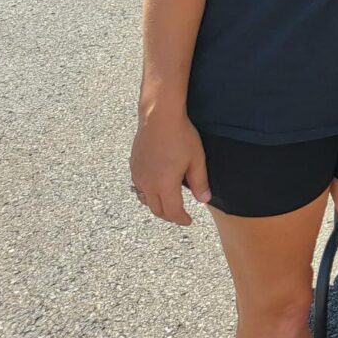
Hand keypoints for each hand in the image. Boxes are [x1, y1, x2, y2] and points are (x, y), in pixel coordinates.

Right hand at [129, 108, 209, 225]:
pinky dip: (148, 194)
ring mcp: (138, 175)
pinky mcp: (133, 166)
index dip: (181, 219)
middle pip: (157, 209)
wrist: (158, 116)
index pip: (172, 211)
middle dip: (169, 216)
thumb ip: (200, 182)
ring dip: (157, 206)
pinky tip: (156, 187)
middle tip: (180, 216)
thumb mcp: (196, 159)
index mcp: (164, 185)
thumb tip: (204, 200)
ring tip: (168, 204)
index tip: (189, 221)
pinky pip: (139, 188)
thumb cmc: (180, 135)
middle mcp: (148, 184)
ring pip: (145, 200)